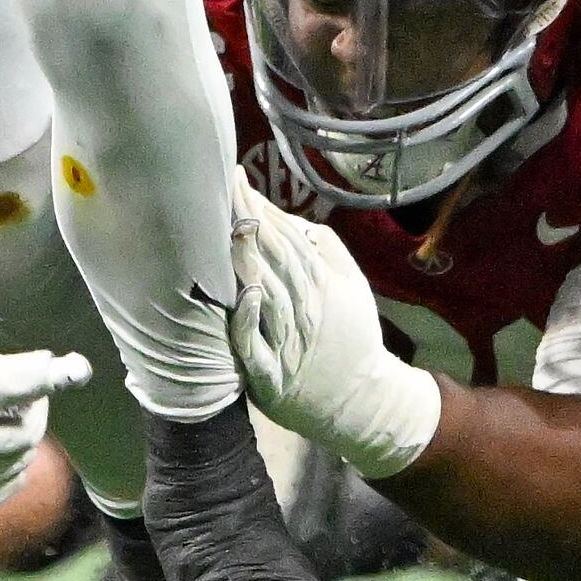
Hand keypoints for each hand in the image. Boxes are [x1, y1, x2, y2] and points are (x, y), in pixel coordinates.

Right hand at [0, 336, 91, 516]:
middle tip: (37, 386)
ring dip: (25, 432)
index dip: (35, 379)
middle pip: (20, 430)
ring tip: (6, 415)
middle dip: (37, 407)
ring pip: (20, 456)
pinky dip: (12, 459)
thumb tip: (44, 374)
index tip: (75, 368)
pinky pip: (11, 481)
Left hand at [228, 184, 440, 479]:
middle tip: (222, 186)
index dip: (261, 206)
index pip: (287, 236)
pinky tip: (241, 296)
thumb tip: (296, 220)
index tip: (236, 178)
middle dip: (247, 219)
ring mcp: (286, 342)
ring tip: (224, 225)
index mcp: (322, 283)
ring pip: (264, 293)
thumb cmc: (349, 337)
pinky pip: (255, 346)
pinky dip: (248, 321)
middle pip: (273, 257)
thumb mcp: (352, 286)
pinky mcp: (269, 375)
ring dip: (245, 259)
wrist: (359, 402)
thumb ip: (327, 250)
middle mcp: (304, 307)